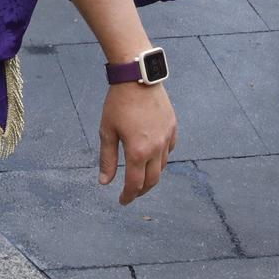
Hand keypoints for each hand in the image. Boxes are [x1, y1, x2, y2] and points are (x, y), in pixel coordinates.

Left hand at [97, 82, 176, 205]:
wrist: (137, 77)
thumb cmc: (118, 103)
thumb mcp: (107, 131)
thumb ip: (107, 159)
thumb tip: (105, 182)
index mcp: (137, 152)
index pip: (135, 184)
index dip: (128, 196)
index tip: (122, 201)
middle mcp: (156, 148)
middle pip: (152, 180)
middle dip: (141, 190)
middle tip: (132, 193)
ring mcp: (167, 138)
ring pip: (162, 166)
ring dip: (152, 175)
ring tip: (141, 176)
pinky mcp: (172, 127)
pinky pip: (169, 150)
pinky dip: (161, 158)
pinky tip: (152, 156)